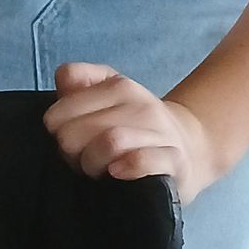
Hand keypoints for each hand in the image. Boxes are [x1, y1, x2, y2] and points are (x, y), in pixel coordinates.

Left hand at [46, 61, 218, 202]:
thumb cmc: (134, 128)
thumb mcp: (106, 97)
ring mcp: (160, 133)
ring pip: (110, 142)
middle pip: (77, 130)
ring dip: (93, 163)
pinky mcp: (175, 161)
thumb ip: (79, 81)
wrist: (191, 148)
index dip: (56, 132)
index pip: (61, 110)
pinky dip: (127, 168)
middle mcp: (140, 105)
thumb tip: (64, 75)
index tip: (69, 141)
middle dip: (71, 153)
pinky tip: (117, 173)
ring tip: (99, 170)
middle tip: (82, 161)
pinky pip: (145, 161)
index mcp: (118, 87)